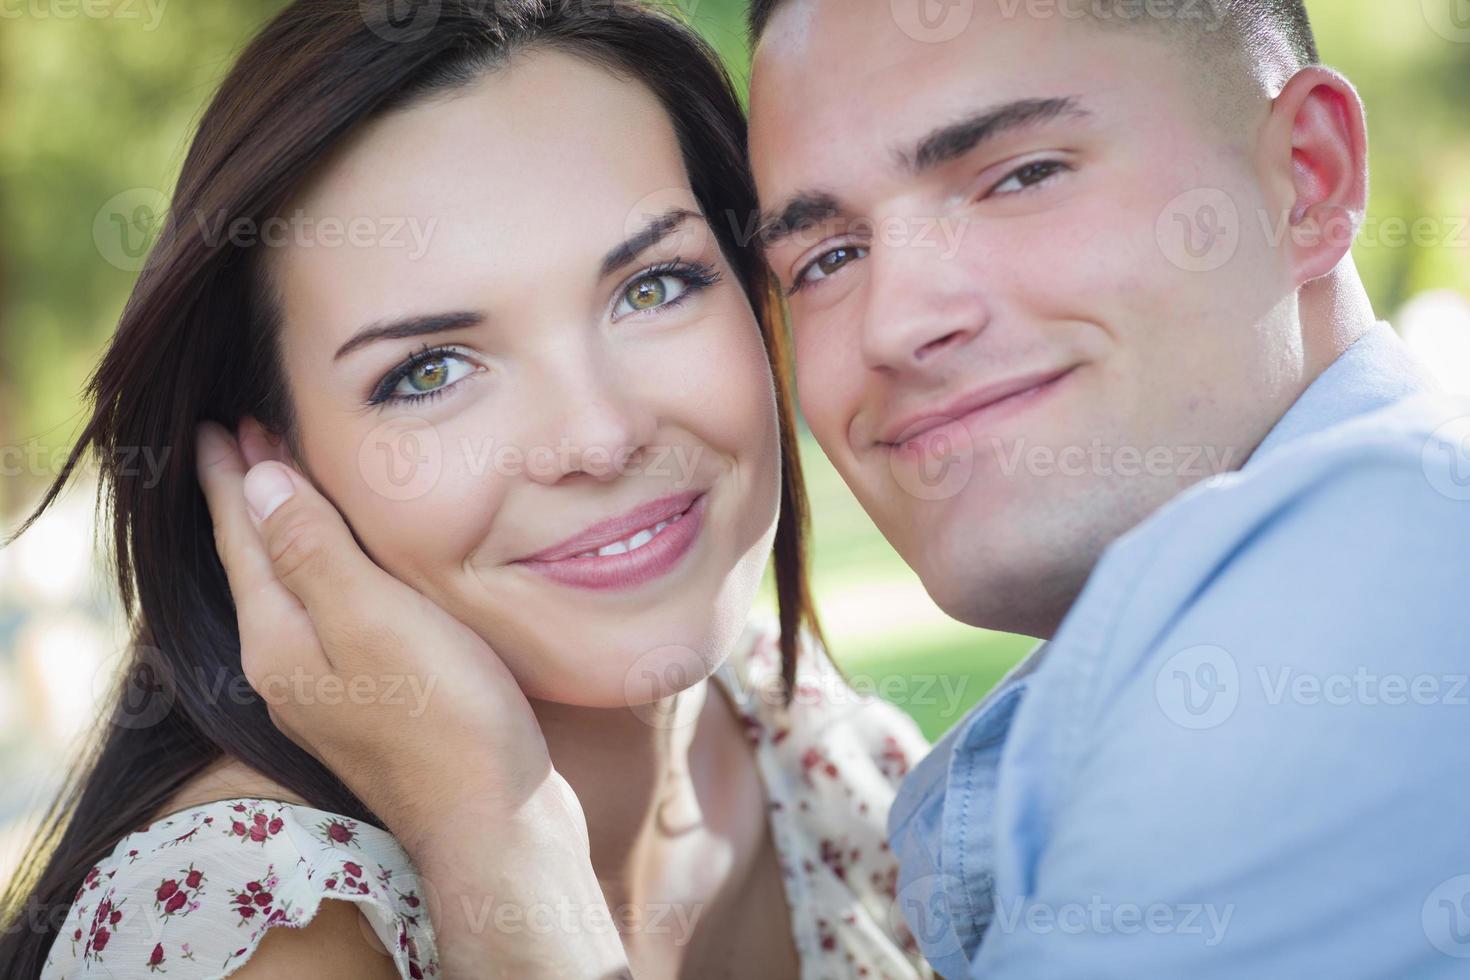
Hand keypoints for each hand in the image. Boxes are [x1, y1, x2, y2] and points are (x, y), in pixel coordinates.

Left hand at [195, 418, 553, 836]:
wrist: (494, 820)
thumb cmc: (443, 715)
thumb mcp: (372, 620)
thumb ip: (313, 551)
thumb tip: (256, 484)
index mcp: (278, 641)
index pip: (242, 540)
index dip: (231, 479)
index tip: (217, 425)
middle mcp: (289, 667)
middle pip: (257, 565)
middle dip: (249, 500)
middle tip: (245, 438)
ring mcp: (328, 691)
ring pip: (292, 591)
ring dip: (286, 532)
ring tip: (287, 487)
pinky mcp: (372, 703)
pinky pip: (328, 615)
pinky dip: (326, 569)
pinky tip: (350, 567)